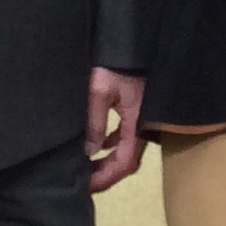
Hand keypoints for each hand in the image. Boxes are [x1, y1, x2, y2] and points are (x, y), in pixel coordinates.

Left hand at [85, 68, 146, 192]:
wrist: (134, 39)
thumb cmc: (117, 65)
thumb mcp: (100, 92)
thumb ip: (95, 123)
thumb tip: (90, 152)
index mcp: (137, 124)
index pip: (123, 163)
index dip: (105, 178)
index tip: (85, 187)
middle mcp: (142, 125)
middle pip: (126, 161)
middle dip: (105, 174)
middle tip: (82, 182)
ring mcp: (141, 117)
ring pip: (125, 149)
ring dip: (107, 161)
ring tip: (86, 167)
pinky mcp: (136, 108)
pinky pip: (125, 135)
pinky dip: (111, 143)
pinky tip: (98, 144)